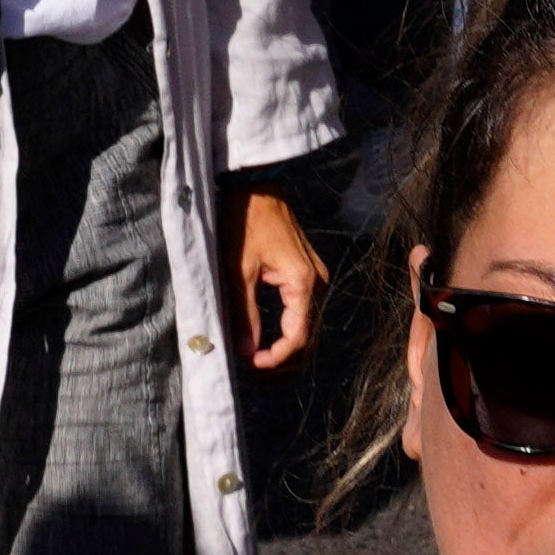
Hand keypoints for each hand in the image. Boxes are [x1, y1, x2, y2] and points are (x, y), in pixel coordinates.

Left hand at [231, 183, 325, 373]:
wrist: (254, 186)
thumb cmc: (244, 221)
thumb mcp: (238, 269)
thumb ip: (244, 312)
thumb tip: (246, 351)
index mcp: (303, 281)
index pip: (298, 336)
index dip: (277, 357)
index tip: (252, 365)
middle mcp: (317, 282)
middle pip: (307, 335)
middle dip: (281, 357)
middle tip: (251, 368)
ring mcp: (315, 276)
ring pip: (305, 324)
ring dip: (284, 345)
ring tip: (255, 357)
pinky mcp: (305, 272)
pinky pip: (301, 310)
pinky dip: (286, 328)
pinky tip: (265, 338)